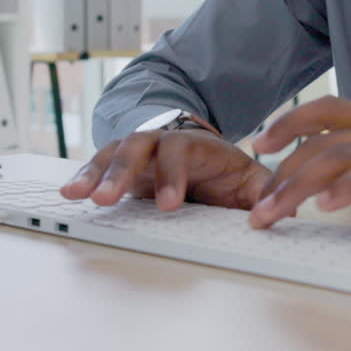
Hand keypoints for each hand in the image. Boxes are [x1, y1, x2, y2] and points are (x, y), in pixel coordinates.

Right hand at [61, 128, 271, 210]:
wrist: (203, 153)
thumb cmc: (226, 171)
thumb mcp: (250, 180)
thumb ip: (264, 193)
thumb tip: (281, 208)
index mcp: (196, 145)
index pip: (181, 151)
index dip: (173, 175)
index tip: (170, 205)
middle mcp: (162, 142)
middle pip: (139, 146)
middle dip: (122, 172)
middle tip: (107, 199)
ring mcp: (139, 152)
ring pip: (113, 153)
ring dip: (95, 173)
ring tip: (77, 194)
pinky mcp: (121, 166)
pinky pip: (99, 166)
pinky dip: (84, 178)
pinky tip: (69, 192)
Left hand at [248, 97, 350, 250]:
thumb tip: (335, 191)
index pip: (331, 111)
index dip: (290, 122)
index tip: (257, 147)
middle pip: (323, 134)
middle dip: (280, 168)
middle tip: (254, 204)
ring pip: (340, 155)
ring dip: (297, 186)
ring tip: (273, 214)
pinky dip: (346, 189)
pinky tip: (324, 209)